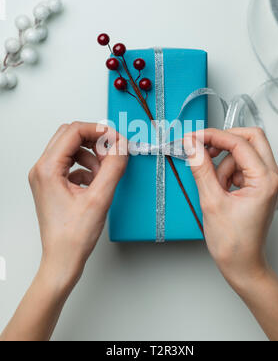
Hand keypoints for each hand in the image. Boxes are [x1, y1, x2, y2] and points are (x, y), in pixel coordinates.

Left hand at [29, 122, 127, 290]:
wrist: (63, 260)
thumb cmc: (72, 237)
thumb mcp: (100, 198)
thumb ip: (113, 167)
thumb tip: (121, 146)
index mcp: (48, 169)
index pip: (74, 131)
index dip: (99, 130)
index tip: (117, 138)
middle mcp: (43, 169)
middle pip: (70, 136)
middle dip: (95, 140)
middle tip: (113, 151)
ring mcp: (46, 177)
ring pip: (72, 149)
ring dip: (92, 155)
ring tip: (106, 171)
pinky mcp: (53, 185)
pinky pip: (72, 165)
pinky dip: (88, 168)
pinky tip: (98, 183)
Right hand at [184, 128, 277, 289]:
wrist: (242, 264)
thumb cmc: (234, 243)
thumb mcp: (211, 202)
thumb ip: (201, 169)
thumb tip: (193, 146)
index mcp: (265, 180)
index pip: (239, 143)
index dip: (213, 136)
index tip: (194, 138)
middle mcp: (271, 178)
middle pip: (251, 139)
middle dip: (224, 140)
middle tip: (203, 148)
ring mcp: (266, 181)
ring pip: (243, 153)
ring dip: (223, 163)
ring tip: (214, 188)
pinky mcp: (259, 186)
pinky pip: (241, 166)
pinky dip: (226, 172)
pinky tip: (219, 190)